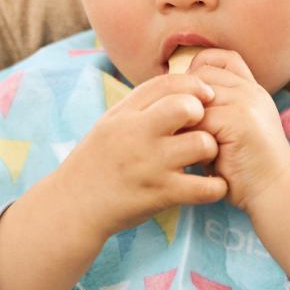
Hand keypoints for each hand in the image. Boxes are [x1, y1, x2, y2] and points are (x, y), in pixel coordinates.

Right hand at [56, 73, 227, 241]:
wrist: (73, 206)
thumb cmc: (97, 161)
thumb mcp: (111, 122)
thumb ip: (141, 105)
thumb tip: (178, 88)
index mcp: (124, 113)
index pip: (167, 83)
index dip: (193, 84)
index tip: (205, 95)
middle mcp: (137, 134)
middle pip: (186, 107)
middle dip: (203, 113)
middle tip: (202, 127)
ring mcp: (150, 164)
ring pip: (202, 144)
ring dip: (211, 150)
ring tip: (204, 158)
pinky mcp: (160, 194)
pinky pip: (204, 187)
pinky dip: (216, 187)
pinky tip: (212, 185)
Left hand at [185, 49, 289, 213]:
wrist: (275, 192)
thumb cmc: (245, 168)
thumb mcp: (230, 132)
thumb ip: (212, 112)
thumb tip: (171, 102)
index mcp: (252, 90)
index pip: (222, 58)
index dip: (199, 69)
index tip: (186, 95)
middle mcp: (251, 91)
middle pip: (204, 74)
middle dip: (184, 95)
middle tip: (176, 123)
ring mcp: (247, 103)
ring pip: (198, 96)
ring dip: (184, 117)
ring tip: (180, 139)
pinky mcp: (240, 120)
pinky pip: (200, 118)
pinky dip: (189, 134)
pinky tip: (189, 152)